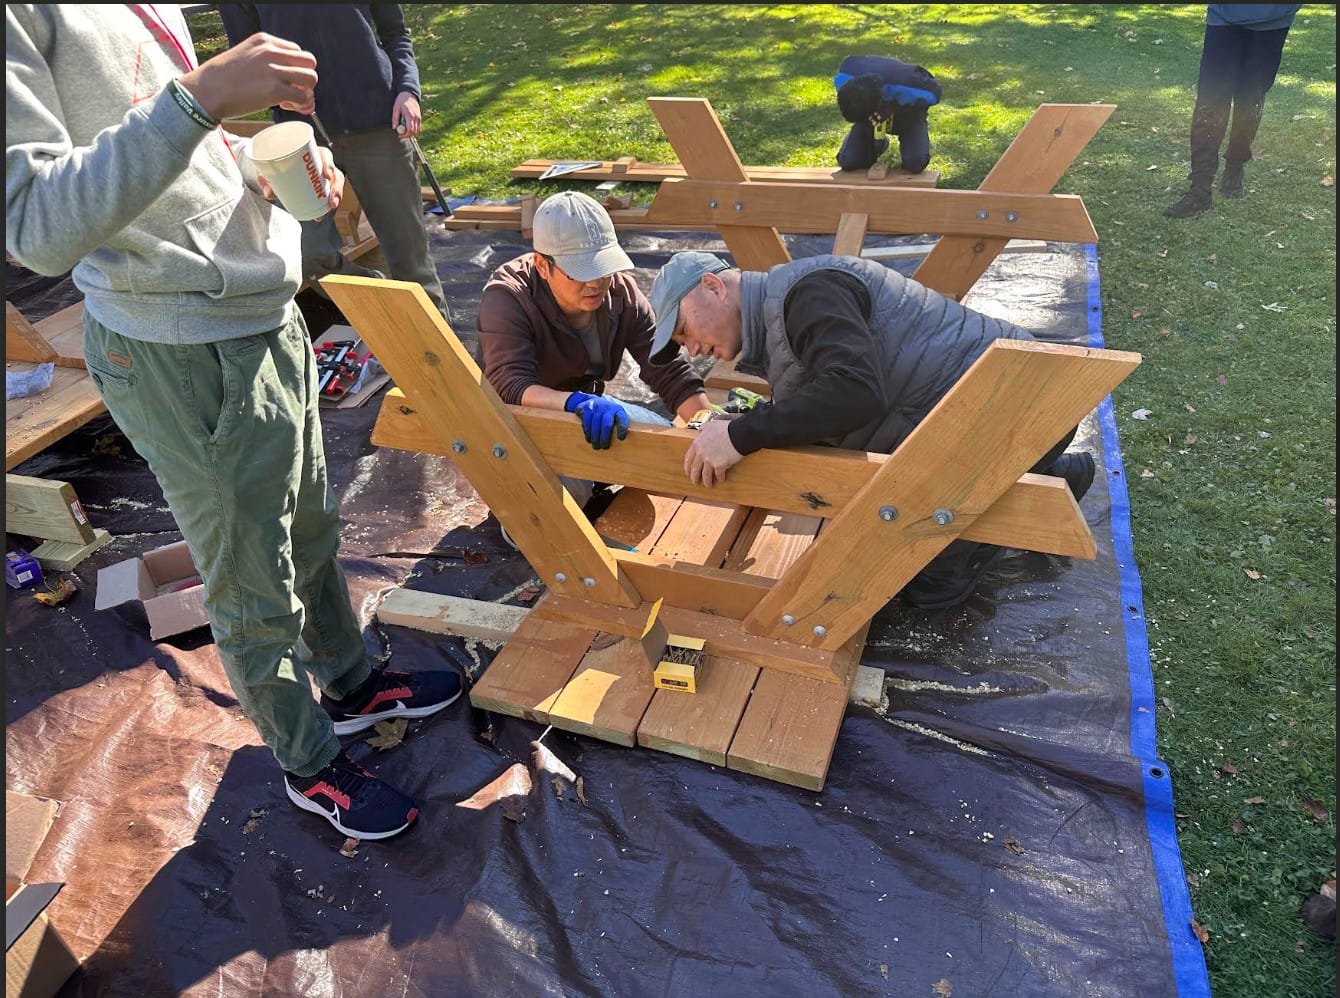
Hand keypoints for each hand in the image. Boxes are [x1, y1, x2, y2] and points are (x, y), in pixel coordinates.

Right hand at [179, 33, 318, 120]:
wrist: (205, 91)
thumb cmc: (221, 78)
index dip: (295, 68)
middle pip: (309, 62)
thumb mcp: (244, 55)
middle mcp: (271, 52)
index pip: (296, 51)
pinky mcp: (275, 91)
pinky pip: (303, 97)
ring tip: (290, 100)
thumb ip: (265, 60)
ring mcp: (274, 71)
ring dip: (306, 92)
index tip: (285, 80)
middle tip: (293, 91)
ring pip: (311, 78)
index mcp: (264, 41)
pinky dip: (300, 104)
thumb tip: (285, 77)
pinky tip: (286, 106)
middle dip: (305, 78)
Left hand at [257, 147, 343, 216]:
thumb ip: (265, 178)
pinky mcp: (320, 187)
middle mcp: (319, 164)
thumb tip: (269, 193)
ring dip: (336, 197)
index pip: (325, 155)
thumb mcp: (268, 167)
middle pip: (335, 174)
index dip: (329, 164)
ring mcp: (322, 176)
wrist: (274, 165)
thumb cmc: (274, 161)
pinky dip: (328, 204)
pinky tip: (323, 213)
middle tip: (330, 199)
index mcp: (310, 153)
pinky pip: (329, 194)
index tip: (326, 175)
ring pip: (335, 185)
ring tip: (330, 207)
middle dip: (336, 187)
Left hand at [392, 93, 421, 137]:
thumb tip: (394, 127)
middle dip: (408, 135)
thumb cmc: (401, 100)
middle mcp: (416, 117)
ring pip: (417, 131)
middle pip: (414, 132)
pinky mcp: (420, 117)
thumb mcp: (396, 108)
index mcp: (409, 115)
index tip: (399, 135)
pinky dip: (414, 130)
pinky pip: (419, 127)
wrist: (409, 94)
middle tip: (401, 135)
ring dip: (411, 133)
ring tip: (404, 131)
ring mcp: (419, 118)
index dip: (405, 135)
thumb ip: (395, 118)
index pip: (410, 130)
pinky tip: (409, 128)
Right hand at [565, 392, 628, 449]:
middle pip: (606, 424)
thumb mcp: (615, 417)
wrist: (591, 401)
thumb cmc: (606, 415)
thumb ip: (617, 427)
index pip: (622, 419)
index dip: (622, 428)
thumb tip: (620, 445)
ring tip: (596, 446)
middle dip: (605, 438)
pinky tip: (589, 438)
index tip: (621, 438)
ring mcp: (596, 406)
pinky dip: (587, 432)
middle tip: (604, 447)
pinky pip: (586, 422)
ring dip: (595, 437)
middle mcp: (608, 407)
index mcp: (618, 410)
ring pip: (595, 425)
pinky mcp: (586, 408)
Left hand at [683, 418, 742, 485]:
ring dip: (706, 481)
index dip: (687, 466)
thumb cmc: (726, 428)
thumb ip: (704, 428)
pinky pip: (718, 475)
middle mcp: (701, 453)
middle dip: (694, 477)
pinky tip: (721, 480)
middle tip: (695, 481)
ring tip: (708, 485)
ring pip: (705, 475)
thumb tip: (701, 429)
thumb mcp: (711, 424)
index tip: (687, 471)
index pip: (688, 458)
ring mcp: (709, 460)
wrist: (738, 434)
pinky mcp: (719, 465)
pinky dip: (720, 478)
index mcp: (698, 444)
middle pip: (695, 469)